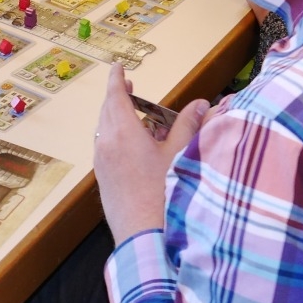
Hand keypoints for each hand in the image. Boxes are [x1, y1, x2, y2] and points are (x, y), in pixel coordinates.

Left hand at [93, 64, 209, 243]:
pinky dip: (114, 137)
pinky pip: (104, 147)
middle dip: (117, 96)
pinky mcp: (102, 179)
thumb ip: (188, 126)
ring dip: (116, 117)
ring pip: (104, 130)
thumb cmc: (164, 193)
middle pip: (107, 111)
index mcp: (123, 132)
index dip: (116, 79)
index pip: (115, 96)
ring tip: (135, 117)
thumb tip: (201, 103)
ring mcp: (101, 163)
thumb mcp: (180, 155)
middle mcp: (106, 144)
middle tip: (128, 87)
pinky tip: (132, 146)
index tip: (117, 66)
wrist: (144, 236)